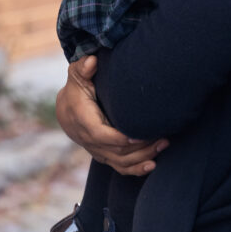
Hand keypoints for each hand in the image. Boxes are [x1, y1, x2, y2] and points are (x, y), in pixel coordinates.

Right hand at [55, 55, 168, 175]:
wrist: (66, 110)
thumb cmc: (77, 89)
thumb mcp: (77, 75)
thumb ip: (83, 68)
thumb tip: (92, 61)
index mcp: (83, 121)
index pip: (101, 134)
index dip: (120, 138)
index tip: (140, 135)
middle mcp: (89, 140)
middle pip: (116, 152)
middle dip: (141, 147)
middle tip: (164, 138)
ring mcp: (97, 150)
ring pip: (120, 162)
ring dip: (143, 158)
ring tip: (164, 146)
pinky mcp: (104, 156)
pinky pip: (119, 167)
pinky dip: (135, 169)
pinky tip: (152, 165)